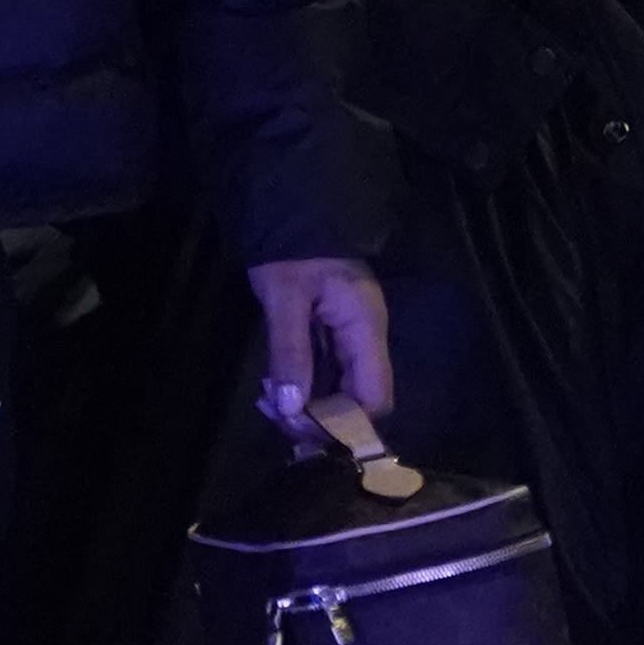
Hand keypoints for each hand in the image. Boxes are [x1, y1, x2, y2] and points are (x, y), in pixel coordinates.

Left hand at [250, 256, 395, 430]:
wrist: (288, 213)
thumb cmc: (291, 250)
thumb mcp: (285, 298)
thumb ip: (290, 352)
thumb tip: (291, 408)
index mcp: (365, 329)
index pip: (375, 397)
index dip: (347, 423)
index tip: (307, 431)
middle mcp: (364, 339)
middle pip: (356, 399)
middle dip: (319, 418)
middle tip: (277, 417)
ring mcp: (348, 338)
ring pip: (337, 390)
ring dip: (305, 405)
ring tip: (268, 403)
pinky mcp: (329, 336)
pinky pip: (322, 374)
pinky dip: (300, 387)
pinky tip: (273, 390)